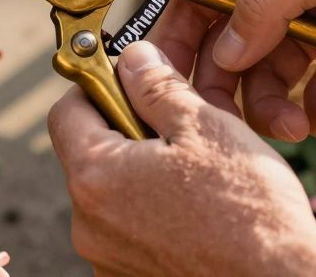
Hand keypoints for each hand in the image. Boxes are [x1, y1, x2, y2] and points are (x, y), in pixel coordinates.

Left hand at [47, 42, 315, 276]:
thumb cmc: (249, 210)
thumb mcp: (203, 126)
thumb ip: (157, 86)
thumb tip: (133, 58)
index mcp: (94, 177)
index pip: (67, 111)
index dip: (98, 86)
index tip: (129, 81)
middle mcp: (88, 224)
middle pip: (91, 154)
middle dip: (127, 132)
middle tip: (176, 128)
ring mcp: (107, 258)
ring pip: (114, 194)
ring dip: (143, 175)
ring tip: (195, 175)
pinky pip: (131, 230)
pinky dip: (154, 214)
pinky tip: (195, 211)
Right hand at [151, 0, 315, 141]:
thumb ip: (266, 2)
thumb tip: (223, 49)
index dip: (176, 29)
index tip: (158, 71)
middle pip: (227, 42)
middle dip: (225, 84)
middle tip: (225, 121)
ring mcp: (315, 22)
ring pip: (267, 76)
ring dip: (272, 107)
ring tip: (296, 127)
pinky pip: (313, 93)